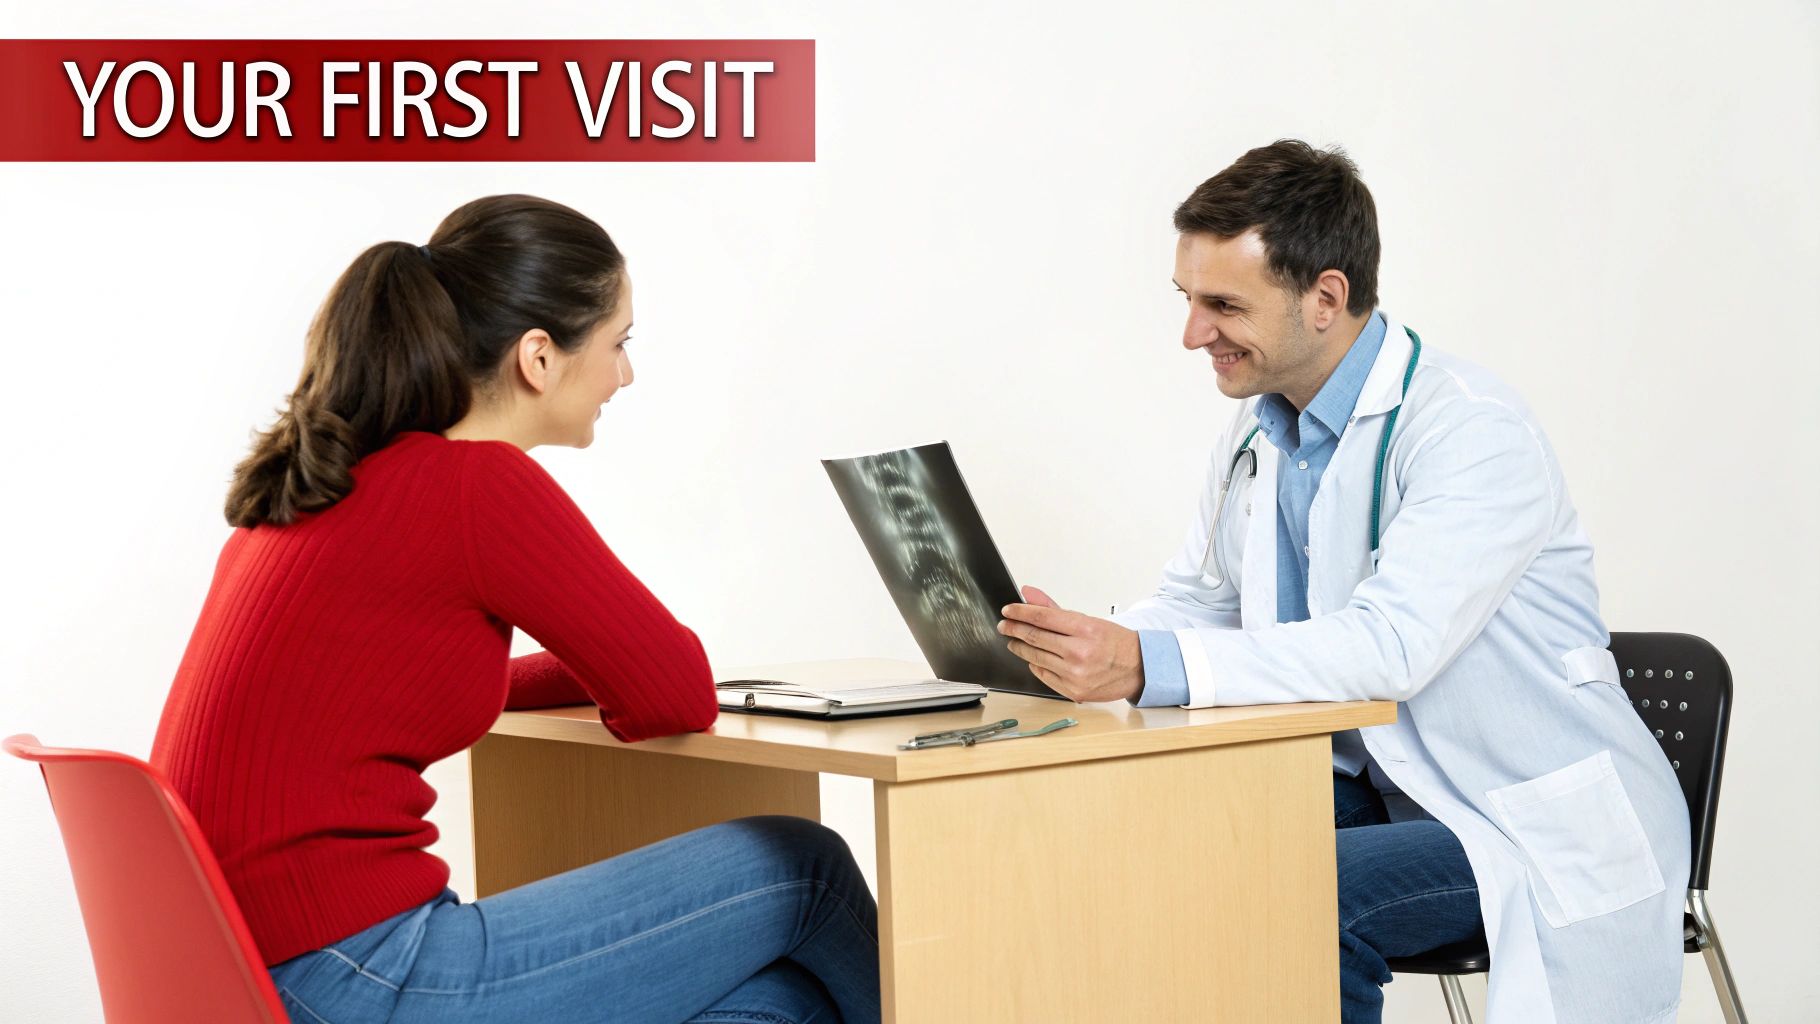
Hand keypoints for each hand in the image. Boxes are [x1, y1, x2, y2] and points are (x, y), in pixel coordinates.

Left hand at [997, 585, 1143, 702]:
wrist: (1138, 669)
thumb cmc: (1115, 642)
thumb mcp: (1088, 620)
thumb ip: (1054, 609)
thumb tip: (1028, 594)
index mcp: (1085, 629)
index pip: (1042, 617)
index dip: (1020, 612)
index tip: (1008, 611)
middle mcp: (1080, 652)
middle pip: (1035, 637)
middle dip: (1014, 629)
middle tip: (1005, 625)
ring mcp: (1076, 675)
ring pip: (1035, 657)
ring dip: (1020, 647)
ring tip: (1014, 641)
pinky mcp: (1073, 691)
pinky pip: (1044, 676)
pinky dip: (1035, 665)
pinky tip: (1032, 658)